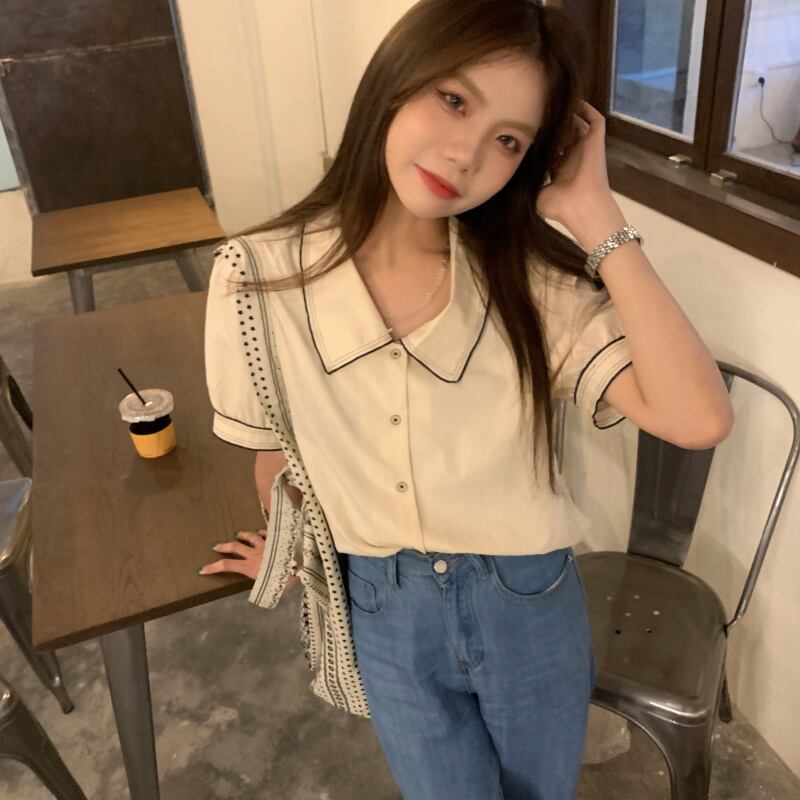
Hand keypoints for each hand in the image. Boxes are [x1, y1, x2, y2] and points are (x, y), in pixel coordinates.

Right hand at [198, 529, 300, 590]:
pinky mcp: (277, 539)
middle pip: (235, 548)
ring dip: (243, 535)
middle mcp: (256, 553)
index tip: (202, 569)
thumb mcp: (272, 588)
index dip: (213, 567)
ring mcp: (267, 544)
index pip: (227, 566)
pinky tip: (260, 531)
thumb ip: (264, 585)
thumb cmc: (286, 579)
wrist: (301, 563)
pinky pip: (267, 533)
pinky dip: (262, 532)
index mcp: (251, 567)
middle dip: (224, 547)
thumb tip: (262, 589)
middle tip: (215, 546)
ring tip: (238, 533)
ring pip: (251, 537)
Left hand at [536, 99, 616, 229]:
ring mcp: (585, 148)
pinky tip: (571, 100)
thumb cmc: (559, 206)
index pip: (550, 148)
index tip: (523, 130)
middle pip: (563, 133)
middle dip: (550, 123)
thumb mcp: (536, 193)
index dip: (538, 139)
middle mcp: (573, 156)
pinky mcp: (596, 141)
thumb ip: (528, 180)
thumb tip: (513, 171)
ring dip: (566, 114)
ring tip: (549, 102)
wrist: (581, 206)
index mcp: (560, 169)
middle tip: (533, 111)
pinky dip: (585, 109)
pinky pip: (595, 120)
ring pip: (577, 124)